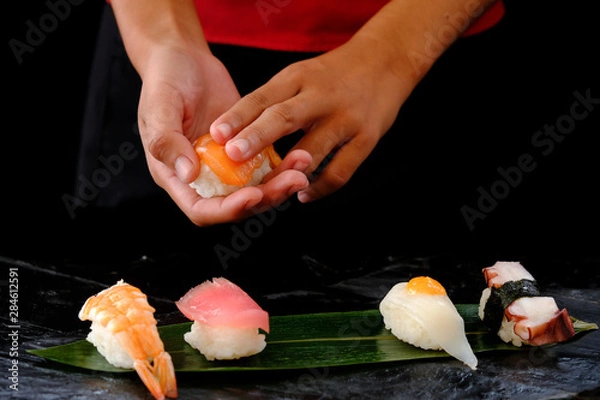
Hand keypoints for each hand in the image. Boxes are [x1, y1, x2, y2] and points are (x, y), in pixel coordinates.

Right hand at [137, 45, 310, 225]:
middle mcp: (204, 178)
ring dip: (281, 183)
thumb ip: (167, 143)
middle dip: (267, 197)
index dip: (228, 209)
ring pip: (257, 189)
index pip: (202, 210)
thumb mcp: (159, 108)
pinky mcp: (245, 150)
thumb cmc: (164, 81)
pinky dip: (283, 166)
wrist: (184, 58)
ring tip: (303, 165)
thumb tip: (188, 174)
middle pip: (237, 205)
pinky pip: (266, 168)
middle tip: (294, 180)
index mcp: (176, 176)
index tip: (252, 195)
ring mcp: (226, 166)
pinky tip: (301, 156)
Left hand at [209, 35, 411, 202]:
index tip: (215, 134)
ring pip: (312, 150)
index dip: (238, 116)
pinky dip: (319, 188)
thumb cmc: (331, 76)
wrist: (385, 63)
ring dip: (287, 172)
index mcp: (298, 78)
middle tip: (234, 155)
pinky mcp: (366, 139)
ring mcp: (346, 119)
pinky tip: (303, 194)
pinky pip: (339, 172)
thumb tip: (235, 135)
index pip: (262, 97)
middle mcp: (321, 96)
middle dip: (257, 137)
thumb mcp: (300, 75)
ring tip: (266, 188)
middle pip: (285, 118)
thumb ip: (273, 102)